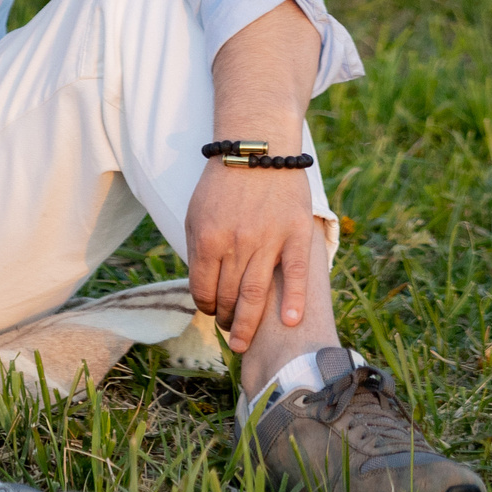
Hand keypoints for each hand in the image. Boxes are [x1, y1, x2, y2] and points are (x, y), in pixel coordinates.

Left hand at [184, 159, 315, 352]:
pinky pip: (296, 274)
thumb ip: (197, 248)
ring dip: (250, 323)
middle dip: (227, 320)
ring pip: (257, 294)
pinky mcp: (296, 235)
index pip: (202, 287)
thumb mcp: (195, 213)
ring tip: (244, 341)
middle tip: (230, 333)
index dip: (205, 305)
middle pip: (230, 296)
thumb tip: (201, 286)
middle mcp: (236, 242)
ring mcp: (268, 240)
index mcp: (206, 237)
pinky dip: (294, 301)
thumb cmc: (223, 184)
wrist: (257, 150)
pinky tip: (291, 323)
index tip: (210, 311)